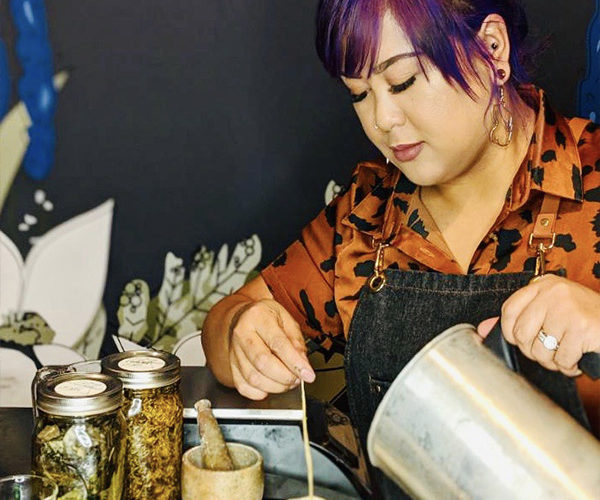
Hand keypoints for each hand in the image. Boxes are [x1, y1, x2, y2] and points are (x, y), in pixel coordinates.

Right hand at [228, 298, 314, 399]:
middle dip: (285, 376)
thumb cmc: (267, 318)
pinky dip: (260, 393)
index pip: (278, 343)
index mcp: (257, 316)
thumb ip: (296, 341)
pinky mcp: (231, 367)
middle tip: (297, 378)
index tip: (308, 375)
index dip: (295, 363)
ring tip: (287, 381)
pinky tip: (271, 386)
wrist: (244, 317)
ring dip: (276, 386)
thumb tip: (303, 364)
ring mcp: (234, 351)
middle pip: (263, 363)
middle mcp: (242, 334)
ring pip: (253, 378)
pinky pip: (243, 387)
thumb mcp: (287, 319)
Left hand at [477, 274, 599, 376]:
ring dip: (552, 361)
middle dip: (533, 351)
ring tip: (564, 356)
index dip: (510, 332)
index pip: (508, 310)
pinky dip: (569, 366)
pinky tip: (577, 360)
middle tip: (549, 352)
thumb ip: (517, 318)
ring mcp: (567, 308)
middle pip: (521, 333)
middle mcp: (553, 293)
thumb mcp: (551, 310)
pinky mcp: (581, 327)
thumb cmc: (585, 319)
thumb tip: (481, 329)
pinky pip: (562, 358)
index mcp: (543, 285)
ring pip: (540, 349)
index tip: (523, 341)